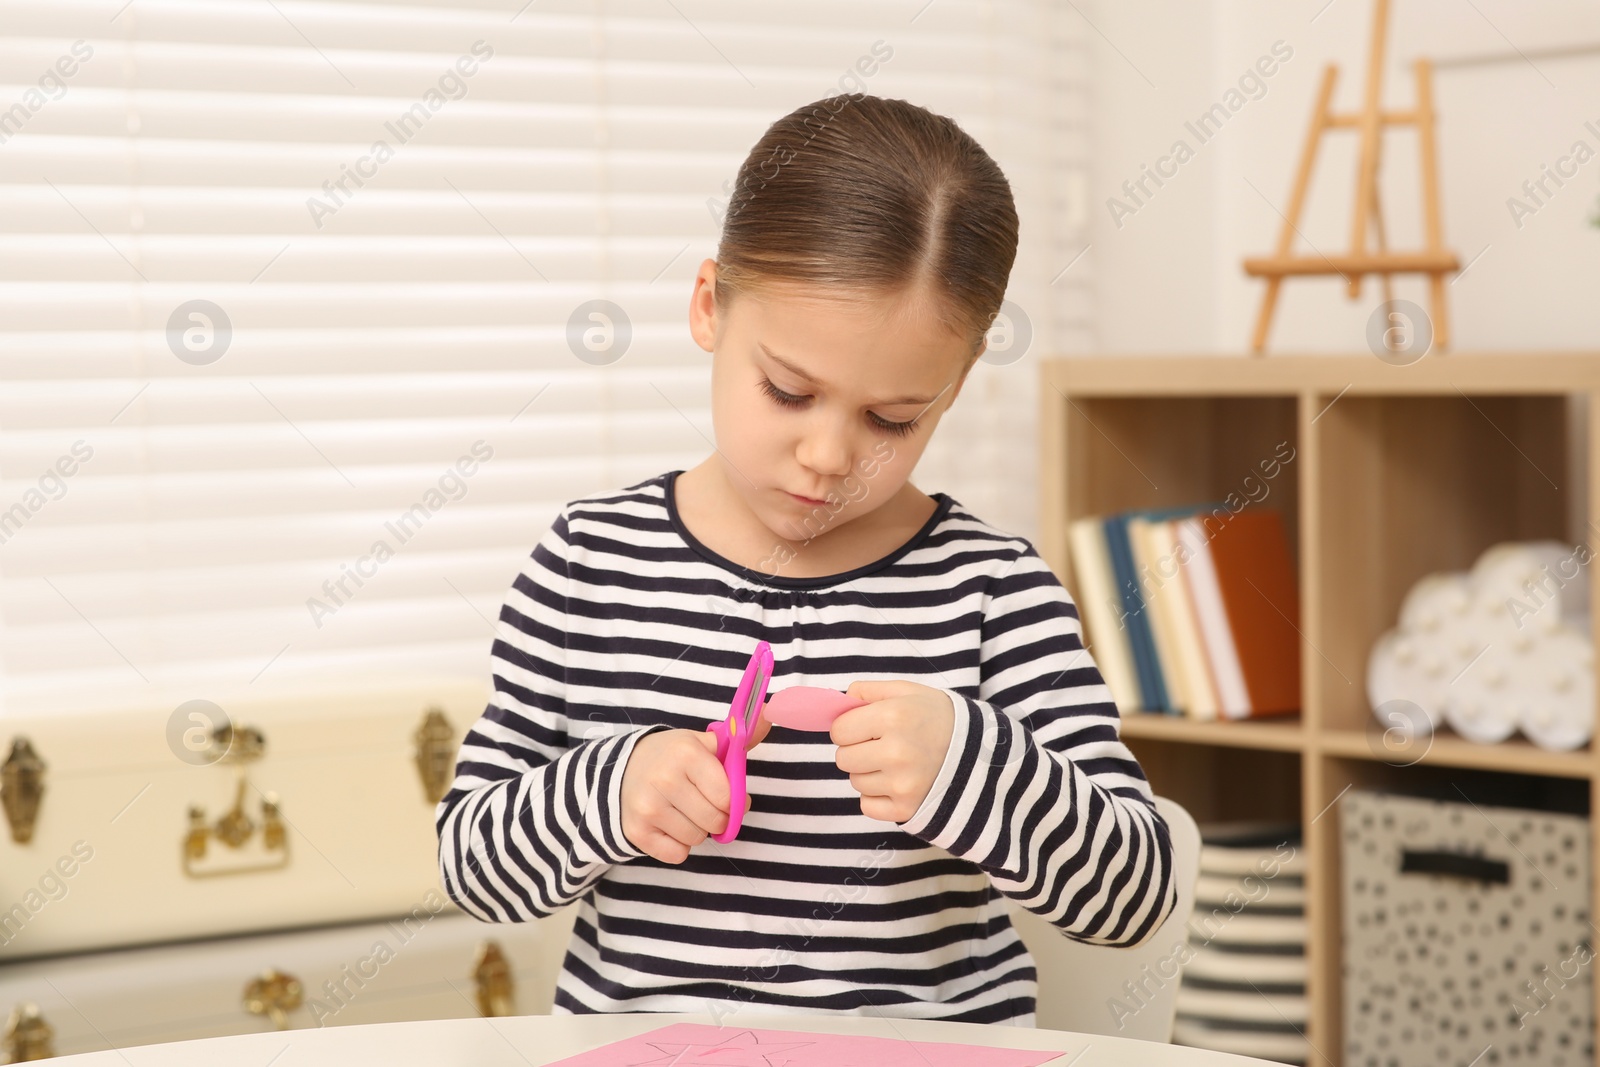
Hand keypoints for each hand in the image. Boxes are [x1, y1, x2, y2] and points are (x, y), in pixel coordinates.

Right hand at [620, 714, 771, 863]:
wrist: (623, 768)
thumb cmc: (672, 757)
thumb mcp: (703, 741)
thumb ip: (739, 736)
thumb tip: (769, 712)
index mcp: (686, 754)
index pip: (726, 796)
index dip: (734, 801)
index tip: (728, 796)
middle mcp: (665, 779)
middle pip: (714, 821)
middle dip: (717, 817)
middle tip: (705, 804)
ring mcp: (648, 807)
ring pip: (696, 838)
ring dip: (697, 830)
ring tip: (684, 811)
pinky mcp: (636, 831)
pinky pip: (677, 854)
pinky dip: (678, 845)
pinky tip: (669, 824)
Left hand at [832, 680, 954, 823]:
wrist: (982, 752)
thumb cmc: (938, 718)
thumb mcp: (908, 691)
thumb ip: (868, 691)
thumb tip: (838, 704)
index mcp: (893, 716)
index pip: (839, 730)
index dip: (849, 727)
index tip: (866, 727)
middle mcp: (896, 752)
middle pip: (843, 758)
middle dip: (856, 750)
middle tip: (882, 745)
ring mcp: (902, 784)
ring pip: (855, 782)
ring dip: (869, 773)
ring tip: (896, 762)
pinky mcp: (905, 809)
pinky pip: (867, 805)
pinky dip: (877, 796)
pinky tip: (898, 782)